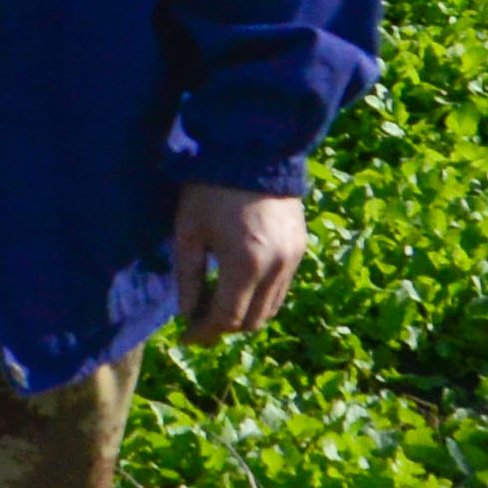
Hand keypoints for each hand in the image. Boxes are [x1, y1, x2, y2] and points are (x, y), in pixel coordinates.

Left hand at [168, 180, 309, 343]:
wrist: (253, 150)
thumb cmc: (211, 189)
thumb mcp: (189, 232)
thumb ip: (188, 279)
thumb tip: (187, 315)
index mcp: (246, 265)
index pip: (227, 318)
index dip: (204, 333)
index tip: (186, 337)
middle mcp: (276, 268)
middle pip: (252, 321)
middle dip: (223, 328)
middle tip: (198, 323)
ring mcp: (294, 259)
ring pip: (270, 308)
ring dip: (244, 315)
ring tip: (216, 305)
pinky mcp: (301, 247)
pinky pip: (281, 288)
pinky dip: (260, 296)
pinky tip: (238, 285)